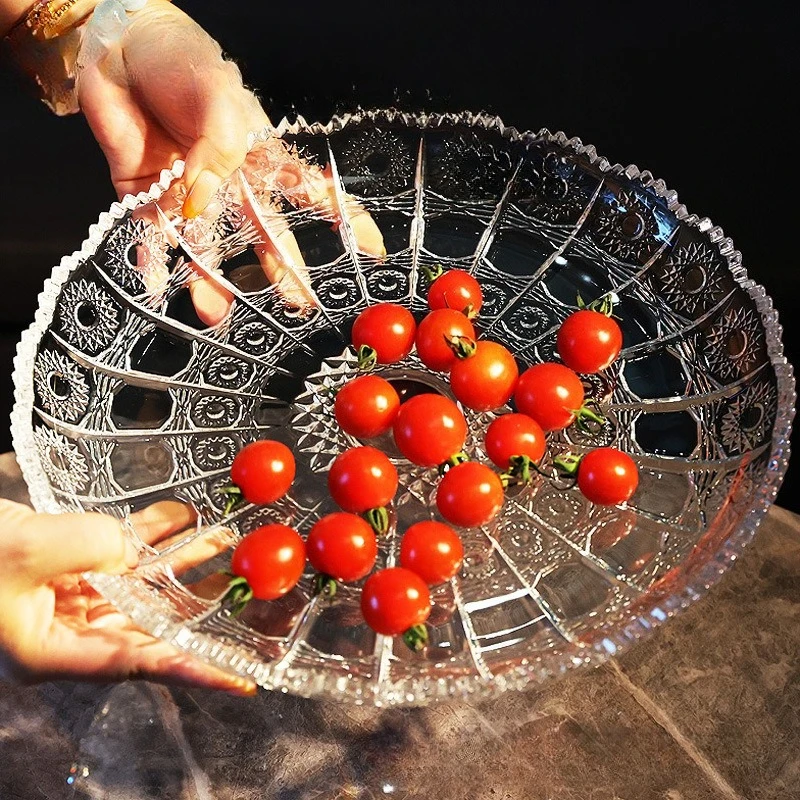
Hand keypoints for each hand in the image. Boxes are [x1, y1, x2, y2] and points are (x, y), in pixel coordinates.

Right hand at [0, 498, 254, 694]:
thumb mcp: (27, 553)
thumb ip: (93, 547)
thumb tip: (134, 546)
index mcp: (52, 652)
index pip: (137, 665)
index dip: (193, 670)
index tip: (242, 681)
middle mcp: (66, 630)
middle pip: (147, 622)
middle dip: (196, 599)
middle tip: (245, 585)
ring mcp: (66, 596)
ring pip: (138, 583)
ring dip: (178, 559)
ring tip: (223, 538)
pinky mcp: (65, 566)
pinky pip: (116, 552)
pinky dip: (147, 534)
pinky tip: (179, 517)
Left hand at [76, 0, 383, 324]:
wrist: (117, 49)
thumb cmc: (178, 59)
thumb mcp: (214, 93)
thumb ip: (219, 149)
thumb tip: (203, 202)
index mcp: (260, 155)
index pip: (311, 190)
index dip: (344, 218)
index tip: (371, 248)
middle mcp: (230, 182)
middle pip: (262, 234)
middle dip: (282, 270)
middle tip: (298, 303)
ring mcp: (189, 194)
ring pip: (206, 246)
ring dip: (211, 281)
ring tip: (214, 311)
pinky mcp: (148, 197)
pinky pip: (151, 237)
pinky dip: (152, 264)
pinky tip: (157, 287)